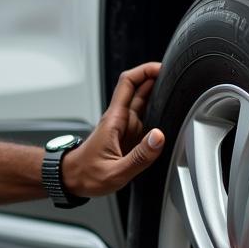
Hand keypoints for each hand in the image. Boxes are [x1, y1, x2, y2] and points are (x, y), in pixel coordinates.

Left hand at [64, 62, 164, 196]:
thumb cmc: (87, 175)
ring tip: (177, 89)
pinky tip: (167, 112)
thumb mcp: (116, 171)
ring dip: (157, 93)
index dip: (145, 70)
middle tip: (177, 76)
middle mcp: (119, 119)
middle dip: (155, 78)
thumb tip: (159, 137)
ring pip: (141, 101)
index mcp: (114, 120)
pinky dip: (156, 110)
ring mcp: (124, 127)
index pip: (128, 83)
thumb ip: (140, 156)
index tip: (162, 68)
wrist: (71, 179)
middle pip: (138, 88)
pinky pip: (144, 117)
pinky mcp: (128, 136)